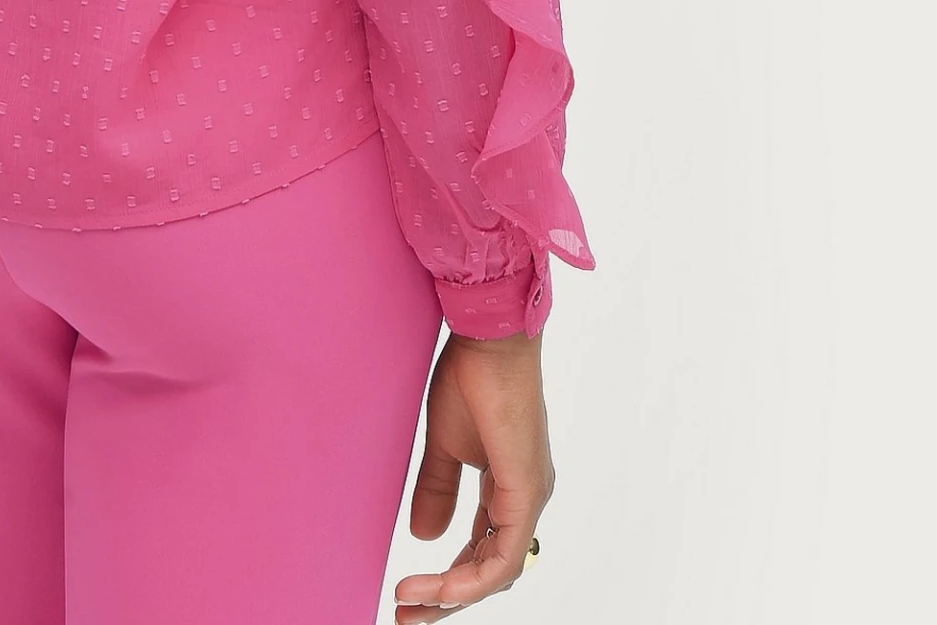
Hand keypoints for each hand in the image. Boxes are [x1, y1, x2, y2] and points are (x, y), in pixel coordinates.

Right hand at [394, 330, 553, 615]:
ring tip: (410, 602)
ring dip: (453, 594)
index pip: (482, 549)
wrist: (489, 338)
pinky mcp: (526, 492)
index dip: (447, 577)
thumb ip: (437, 489)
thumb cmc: (471, 377)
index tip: (408, 593)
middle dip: (446, 599)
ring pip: (497, 571)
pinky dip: (470, 578)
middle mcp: (525, 498)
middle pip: (489, 569)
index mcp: (509, 487)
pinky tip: (441, 588)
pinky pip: (503, 556)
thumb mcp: (445, 444)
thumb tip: (426, 536)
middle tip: (407, 617)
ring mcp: (529, 497)